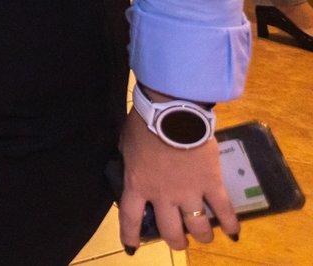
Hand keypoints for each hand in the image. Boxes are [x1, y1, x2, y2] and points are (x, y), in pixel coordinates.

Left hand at [117, 109, 237, 250]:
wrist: (172, 113)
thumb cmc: (143, 124)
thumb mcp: (127, 144)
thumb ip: (131, 161)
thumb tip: (133, 165)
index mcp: (138, 184)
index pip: (130, 218)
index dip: (131, 235)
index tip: (132, 247)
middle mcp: (162, 195)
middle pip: (170, 230)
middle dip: (176, 241)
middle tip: (180, 241)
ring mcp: (189, 192)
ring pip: (198, 226)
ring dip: (202, 235)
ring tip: (204, 237)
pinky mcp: (211, 183)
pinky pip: (224, 210)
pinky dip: (231, 223)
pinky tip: (233, 232)